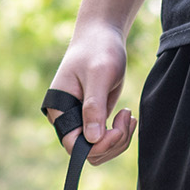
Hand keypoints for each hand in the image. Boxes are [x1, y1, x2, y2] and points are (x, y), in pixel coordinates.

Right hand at [48, 19, 136, 164]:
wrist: (102, 36)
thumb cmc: (98, 49)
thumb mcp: (98, 75)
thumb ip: (94, 107)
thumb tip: (92, 139)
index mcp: (59, 110)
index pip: (73, 146)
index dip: (97, 146)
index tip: (117, 131)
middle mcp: (67, 120)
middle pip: (89, 153)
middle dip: (113, 143)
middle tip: (128, 117)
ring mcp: (81, 122)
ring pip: (100, 151)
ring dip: (120, 140)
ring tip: (129, 115)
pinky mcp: (94, 121)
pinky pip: (107, 142)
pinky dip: (121, 135)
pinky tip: (128, 116)